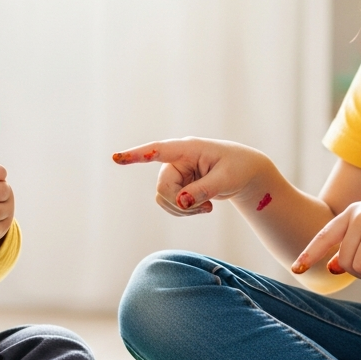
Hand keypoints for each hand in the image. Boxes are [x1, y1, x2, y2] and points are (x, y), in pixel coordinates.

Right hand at [112, 138, 269, 215]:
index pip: (158, 150)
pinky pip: (170, 204)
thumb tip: (180, 201)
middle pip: (163, 187)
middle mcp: (177, 159)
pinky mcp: (177, 185)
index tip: (116, 158)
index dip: (136, 155)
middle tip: (205, 210)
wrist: (244, 172)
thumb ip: (203, 190)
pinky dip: (184, 211)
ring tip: (206, 208)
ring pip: (164, 198)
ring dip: (183, 209)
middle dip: (179, 204)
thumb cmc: (237, 168)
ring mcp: (175, 173)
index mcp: (188, 149)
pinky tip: (202, 208)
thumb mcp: (225, 180)